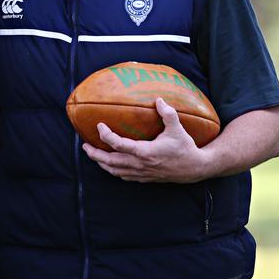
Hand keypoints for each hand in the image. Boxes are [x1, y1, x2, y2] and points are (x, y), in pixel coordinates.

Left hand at [82, 98, 209, 182]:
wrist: (194, 168)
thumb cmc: (185, 147)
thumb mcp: (177, 128)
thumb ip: (168, 113)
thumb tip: (158, 99)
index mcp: (145, 152)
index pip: (119, 144)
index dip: (106, 135)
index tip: (99, 125)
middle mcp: (140, 164)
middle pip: (110, 161)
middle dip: (95, 154)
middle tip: (84, 146)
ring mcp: (141, 173)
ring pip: (114, 171)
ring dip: (101, 163)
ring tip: (92, 154)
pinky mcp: (144, 178)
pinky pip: (123, 176)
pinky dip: (113, 170)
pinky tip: (109, 165)